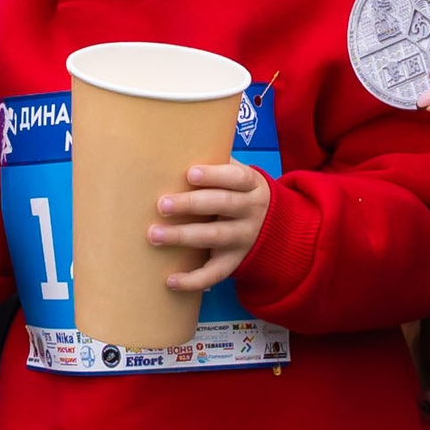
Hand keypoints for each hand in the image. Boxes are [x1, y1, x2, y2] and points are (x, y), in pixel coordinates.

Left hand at [151, 159, 270, 295]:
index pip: (236, 178)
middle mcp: (250, 211)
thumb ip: (216, 164)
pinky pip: (215, 273)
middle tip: (162, 204)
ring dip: (183, 236)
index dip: (214, 175)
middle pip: (222, 205)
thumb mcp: (238, 176)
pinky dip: (193, 280)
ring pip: (214, 237)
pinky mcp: (234, 262)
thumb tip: (174, 150)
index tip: (190, 174)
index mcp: (251, 186)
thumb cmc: (238, 192)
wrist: (275, 228)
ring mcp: (243, 238)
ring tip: (154, 235)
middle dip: (191, 204)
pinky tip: (170, 280)